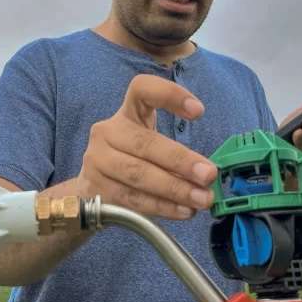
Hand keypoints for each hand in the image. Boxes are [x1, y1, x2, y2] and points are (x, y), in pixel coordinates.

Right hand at [75, 74, 218, 219]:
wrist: (93, 189)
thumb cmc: (133, 160)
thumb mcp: (151, 145)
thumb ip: (176, 154)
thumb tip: (208, 174)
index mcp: (126, 113)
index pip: (142, 90)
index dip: (169, 95)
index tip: (199, 111)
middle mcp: (106, 132)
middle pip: (144, 142)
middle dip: (181, 160)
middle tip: (209, 175)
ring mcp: (97, 161)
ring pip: (138, 174)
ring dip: (174, 189)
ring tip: (202, 199)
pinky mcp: (95, 188)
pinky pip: (132, 199)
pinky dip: (161, 206)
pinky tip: (183, 211)